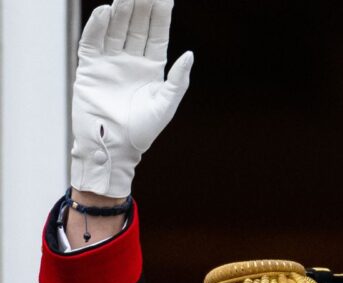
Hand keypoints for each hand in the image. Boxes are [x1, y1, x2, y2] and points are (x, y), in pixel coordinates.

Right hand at [70, 0, 192, 197]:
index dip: (160, 16)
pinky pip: (93, 42)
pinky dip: (98, 26)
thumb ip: (179, 79)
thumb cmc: (143, 130)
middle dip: (141, 7)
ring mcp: (109, 62)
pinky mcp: (90, 68)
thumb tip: (190, 54)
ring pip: (115, 29)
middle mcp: (130, 61)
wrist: (114, 146)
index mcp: (151, 68)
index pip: (156, 34)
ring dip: (120, 11)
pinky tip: (105, 11)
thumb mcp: (166, 103)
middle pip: (136, 26)